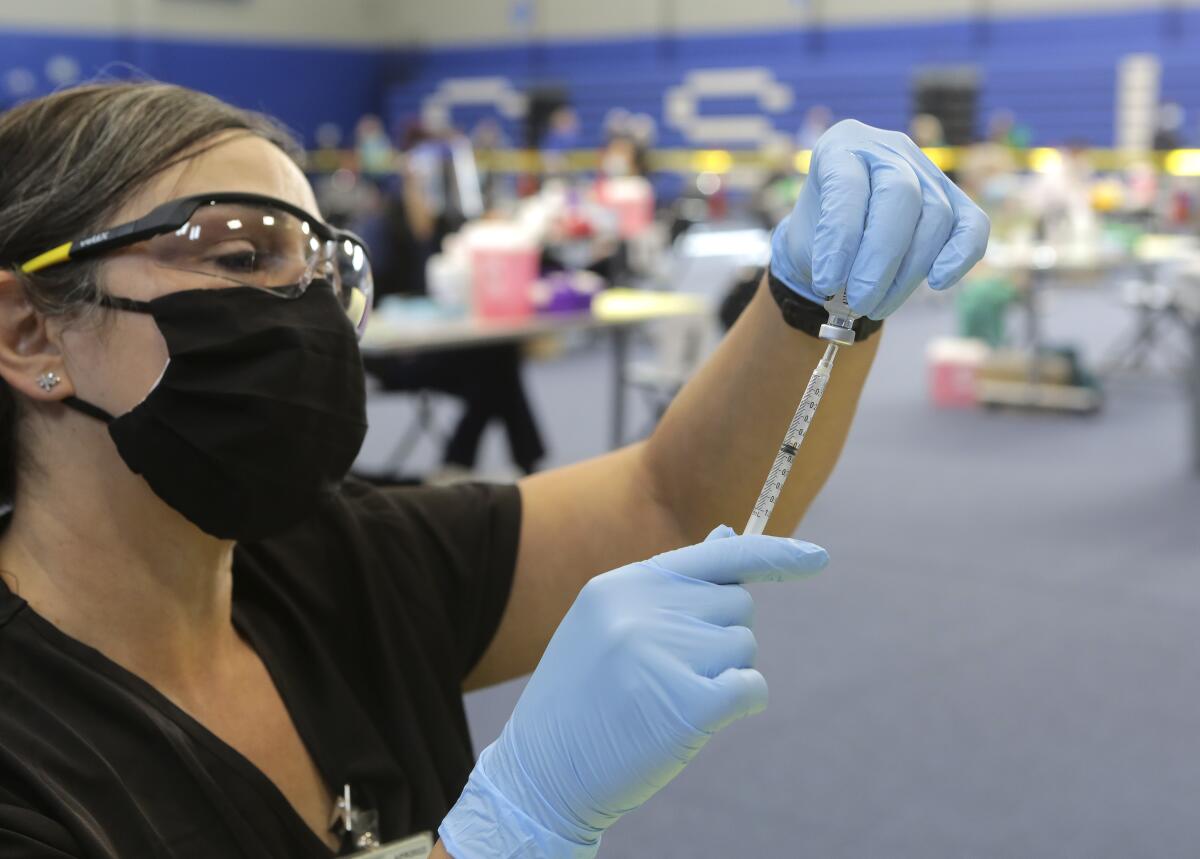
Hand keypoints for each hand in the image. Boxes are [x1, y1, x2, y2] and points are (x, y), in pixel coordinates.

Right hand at [439, 525, 828, 858]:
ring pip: (743, 646)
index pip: (716, 556)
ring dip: (722, 674)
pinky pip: (751, 686)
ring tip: (666, 699)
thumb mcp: (613, 627)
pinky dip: (739, 702)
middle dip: (720, 638)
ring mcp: (664, 653)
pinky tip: (694, 720)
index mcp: (621, 585)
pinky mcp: (687, 703)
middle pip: (736, 605)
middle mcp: (641, 609)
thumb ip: (670, 586)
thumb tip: (725, 536)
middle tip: (671, 672)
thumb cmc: (585, 698)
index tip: (817, 558)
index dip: (774, 555)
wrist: (543, 774)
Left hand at [773, 119, 990, 319]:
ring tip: (876, 306)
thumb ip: (824, 256)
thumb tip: (846, 287)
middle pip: (901, 194)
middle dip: (880, 258)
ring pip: (935, 215)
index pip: (849, 186)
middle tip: (859, 301)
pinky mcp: (954, 198)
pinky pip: (972, 224)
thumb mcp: (804, 240)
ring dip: (908, 272)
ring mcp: (926, 170)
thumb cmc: (816, 237)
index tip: (826, 282)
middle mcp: (886, 148)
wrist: (834, 240)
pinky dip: (960, 255)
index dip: (840, 238)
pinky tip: (938, 282)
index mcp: (840, 146)